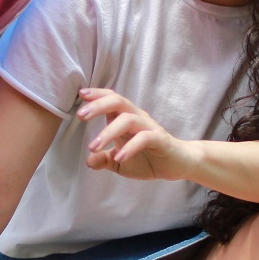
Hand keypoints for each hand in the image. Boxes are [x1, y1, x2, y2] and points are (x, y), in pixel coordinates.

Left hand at [76, 87, 194, 181]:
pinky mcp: (160, 140)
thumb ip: (104, 160)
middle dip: (98, 105)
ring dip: (108, 132)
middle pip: (118, 101)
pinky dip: (130, 147)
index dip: (97, 95)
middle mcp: (137, 118)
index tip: (81, 94)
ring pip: (128, 119)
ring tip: (93, 147)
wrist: (178, 164)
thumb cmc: (148, 158)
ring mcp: (149, 128)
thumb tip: (89, 161)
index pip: (111, 99)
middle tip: (80, 115)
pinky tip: (119, 158)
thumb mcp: (120, 163)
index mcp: (126, 118)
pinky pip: (144, 138)